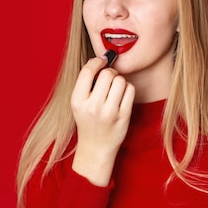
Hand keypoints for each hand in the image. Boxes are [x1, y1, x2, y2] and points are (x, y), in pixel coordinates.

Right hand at [70, 57, 134, 185]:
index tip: (101, 61)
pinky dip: (128, 89)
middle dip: (110, 73)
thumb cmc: (88, 121)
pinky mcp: (124, 116)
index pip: (87, 71)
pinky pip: (130, 90)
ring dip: (120, 81)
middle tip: (109, 79)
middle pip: (107, 74)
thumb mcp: (79, 103)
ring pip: (120, 80)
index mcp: (77, 101)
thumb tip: (100, 59)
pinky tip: (122, 96)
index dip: (96, 62)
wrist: (96, 148)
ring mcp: (109, 112)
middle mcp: (92, 107)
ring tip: (115, 90)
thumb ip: (86, 83)